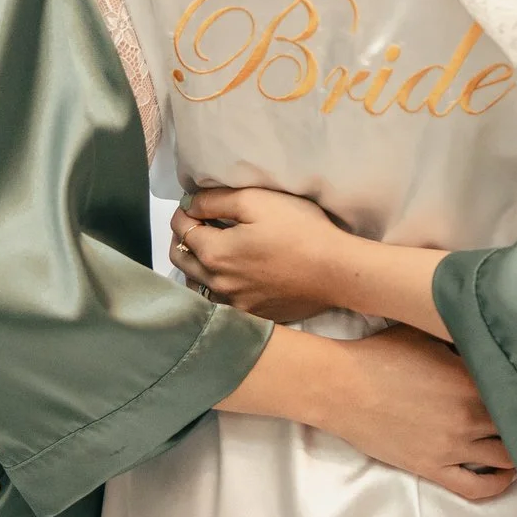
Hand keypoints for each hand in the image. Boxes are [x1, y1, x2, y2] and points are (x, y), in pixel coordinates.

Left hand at [171, 188, 353, 323]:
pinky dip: (214, 287)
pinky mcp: (252, 315)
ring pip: (196, 285)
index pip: (180, 228)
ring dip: (195, 266)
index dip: (185, 211)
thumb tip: (190, 205)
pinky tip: (228, 275)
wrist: (336, 271)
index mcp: (214, 254)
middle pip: (181, 259)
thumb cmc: (300, 230)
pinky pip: (218, 302)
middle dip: (182, 237)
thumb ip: (216, 200)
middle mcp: (217, 284)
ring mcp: (234, 304)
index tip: (195, 203)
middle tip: (197, 222)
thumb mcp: (256, 200)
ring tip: (209, 249)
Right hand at [316, 327, 515, 502]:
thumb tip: (485, 343)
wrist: (341, 386)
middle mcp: (470, 414)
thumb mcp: (426, 335)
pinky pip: (477, 487)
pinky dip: (498, 484)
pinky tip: (507, 475)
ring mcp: (453, 445)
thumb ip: (461, 343)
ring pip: (506, 458)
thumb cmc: (380, 354)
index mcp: (471, 377)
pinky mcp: (433, 467)